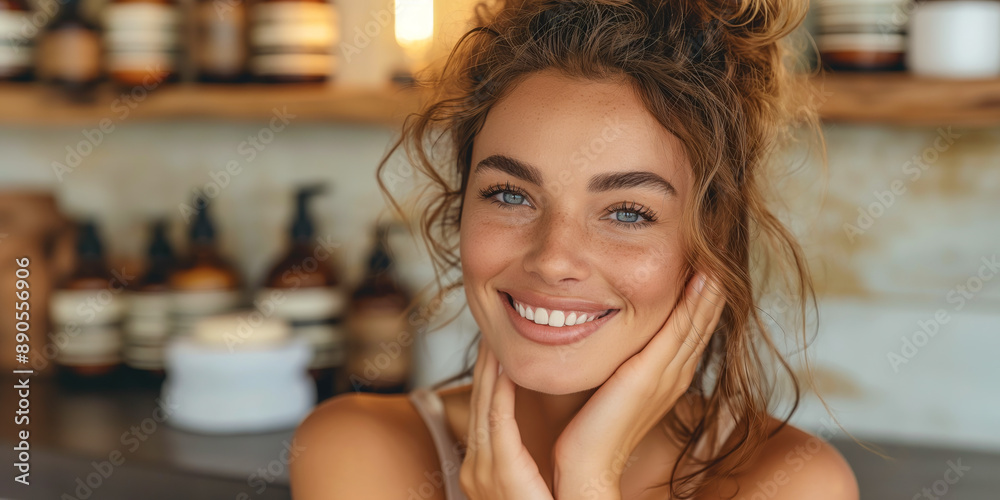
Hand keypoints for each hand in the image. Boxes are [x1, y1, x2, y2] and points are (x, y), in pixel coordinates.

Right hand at [459, 338, 554, 499]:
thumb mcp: (526, 483)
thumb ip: (523, 460)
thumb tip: (538, 432)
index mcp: (479, 469)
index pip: (481, 414)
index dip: (486, 380)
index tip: (494, 351)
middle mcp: (474, 468)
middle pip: (477, 404)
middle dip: (483, 367)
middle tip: (490, 332)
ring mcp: (482, 471)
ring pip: (484, 406)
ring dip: (490, 370)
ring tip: (496, 340)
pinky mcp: (502, 471)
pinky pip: (498, 421)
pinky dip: (501, 392)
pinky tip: (506, 368)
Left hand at [552, 272, 724, 499]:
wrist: (589, 463)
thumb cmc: (592, 429)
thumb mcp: (613, 387)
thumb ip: (621, 363)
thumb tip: (617, 342)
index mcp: (667, 377)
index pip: (692, 330)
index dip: (702, 300)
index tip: (707, 266)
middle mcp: (675, 374)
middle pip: (703, 322)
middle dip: (713, 288)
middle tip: (721, 251)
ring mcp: (668, 374)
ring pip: (698, 321)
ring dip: (710, 288)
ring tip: (719, 255)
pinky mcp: (652, 373)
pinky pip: (681, 328)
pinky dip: (695, 301)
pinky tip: (704, 276)